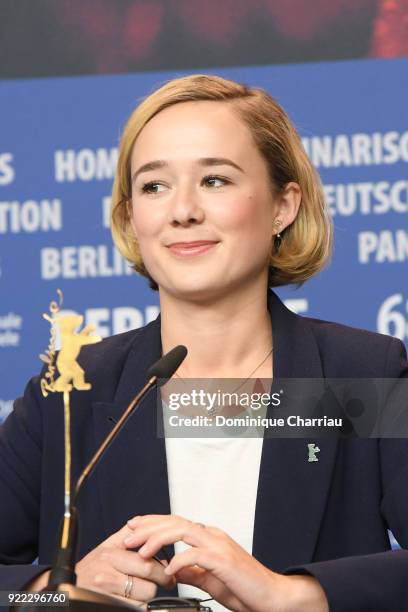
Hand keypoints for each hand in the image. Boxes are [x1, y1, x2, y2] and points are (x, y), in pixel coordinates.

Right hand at [75, 522, 174, 602]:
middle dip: (161, 582)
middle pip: (147, 581)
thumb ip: (124, 535)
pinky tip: (133, 600)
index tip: (168, 571)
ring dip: (147, 596)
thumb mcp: (105, 548)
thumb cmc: (89, 569)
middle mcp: (107, 573)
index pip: (146, 562)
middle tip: (167, 583)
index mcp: (110, 555)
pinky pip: (133, 608)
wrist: (66, 589)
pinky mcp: (105, 605)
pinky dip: (137, 606)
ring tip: (143, 591)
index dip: (162, 569)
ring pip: (143, 598)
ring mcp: (105, 593)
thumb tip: (140, 521)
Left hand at [124, 515, 327, 611]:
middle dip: (148, 527)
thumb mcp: (210, 578)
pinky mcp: (223, 560)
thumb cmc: (244, 588)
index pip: (175, 521)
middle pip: (174, 521)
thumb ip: (192, 570)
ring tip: (141, 550)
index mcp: (209, 537)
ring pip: (182, 530)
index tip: (132, 526)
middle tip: (127, 536)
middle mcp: (212, 535)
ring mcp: (219, 545)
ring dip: (158, 539)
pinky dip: (178, 560)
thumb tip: (172, 568)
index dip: (152, 522)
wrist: (272, 597)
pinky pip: (195, 554)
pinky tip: (167, 570)